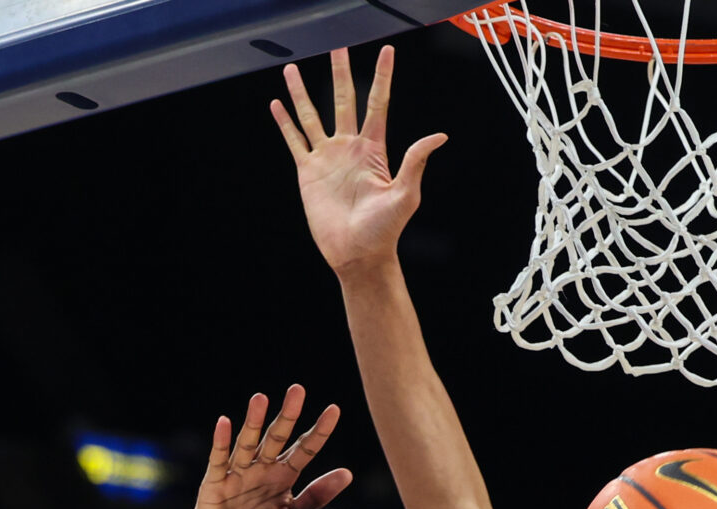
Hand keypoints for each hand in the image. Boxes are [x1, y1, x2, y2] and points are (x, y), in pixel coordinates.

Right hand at [190, 386, 351, 508]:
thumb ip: (317, 495)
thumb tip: (348, 473)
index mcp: (284, 475)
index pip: (304, 450)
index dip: (318, 432)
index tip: (334, 410)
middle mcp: (262, 468)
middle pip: (277, 437)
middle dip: (287, 415)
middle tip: (297, 390)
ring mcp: (238, 472)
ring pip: (248, 442)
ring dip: (254, 421)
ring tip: (261, 399)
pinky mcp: (215, 482)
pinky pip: (219, 460)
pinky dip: (221, 442)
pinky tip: (224, 422)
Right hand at [273, 46, 447, 276]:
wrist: (358, 254)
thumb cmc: (385, 230)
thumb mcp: (405, 194)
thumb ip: (415, 161)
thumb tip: (439, 136)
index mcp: (374, 149)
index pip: (377, 104)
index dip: (382, 77)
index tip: (386, 51)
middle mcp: (349, 148)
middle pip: (343, 100)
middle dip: (340, 73)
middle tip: (336, 46)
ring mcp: (327, 159)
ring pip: (312, 116)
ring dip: (302, 93)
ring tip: (293, 68)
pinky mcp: (308, 172)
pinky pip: (295, 141)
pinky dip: (285, 123)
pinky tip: (277, 105)